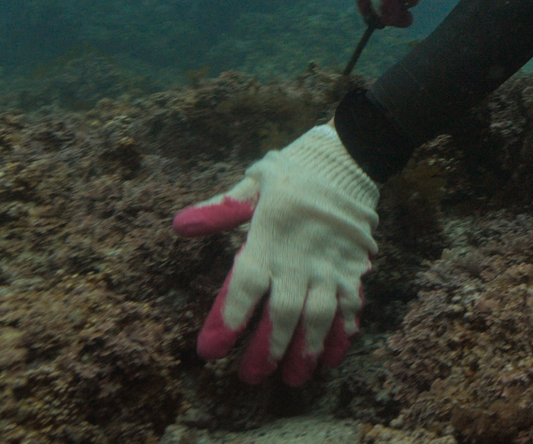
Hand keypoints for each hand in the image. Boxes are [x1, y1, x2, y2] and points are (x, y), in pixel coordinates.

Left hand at [171, 125, 380, 384]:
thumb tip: (180, 225)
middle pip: (282, 312)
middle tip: (252, 376)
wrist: (351, 155)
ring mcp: (330, 264)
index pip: (245, 284)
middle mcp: (300, 256)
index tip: (212, 349)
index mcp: (270, 235)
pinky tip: (333, 354)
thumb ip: (221, 209)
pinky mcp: (353, 265)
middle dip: (267, 348)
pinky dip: (342, 332)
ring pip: (318, 316)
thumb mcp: (255, 181)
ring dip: (306, 349)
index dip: (228, 318)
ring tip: (294, 377)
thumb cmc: (295, 169)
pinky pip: (350, 305)